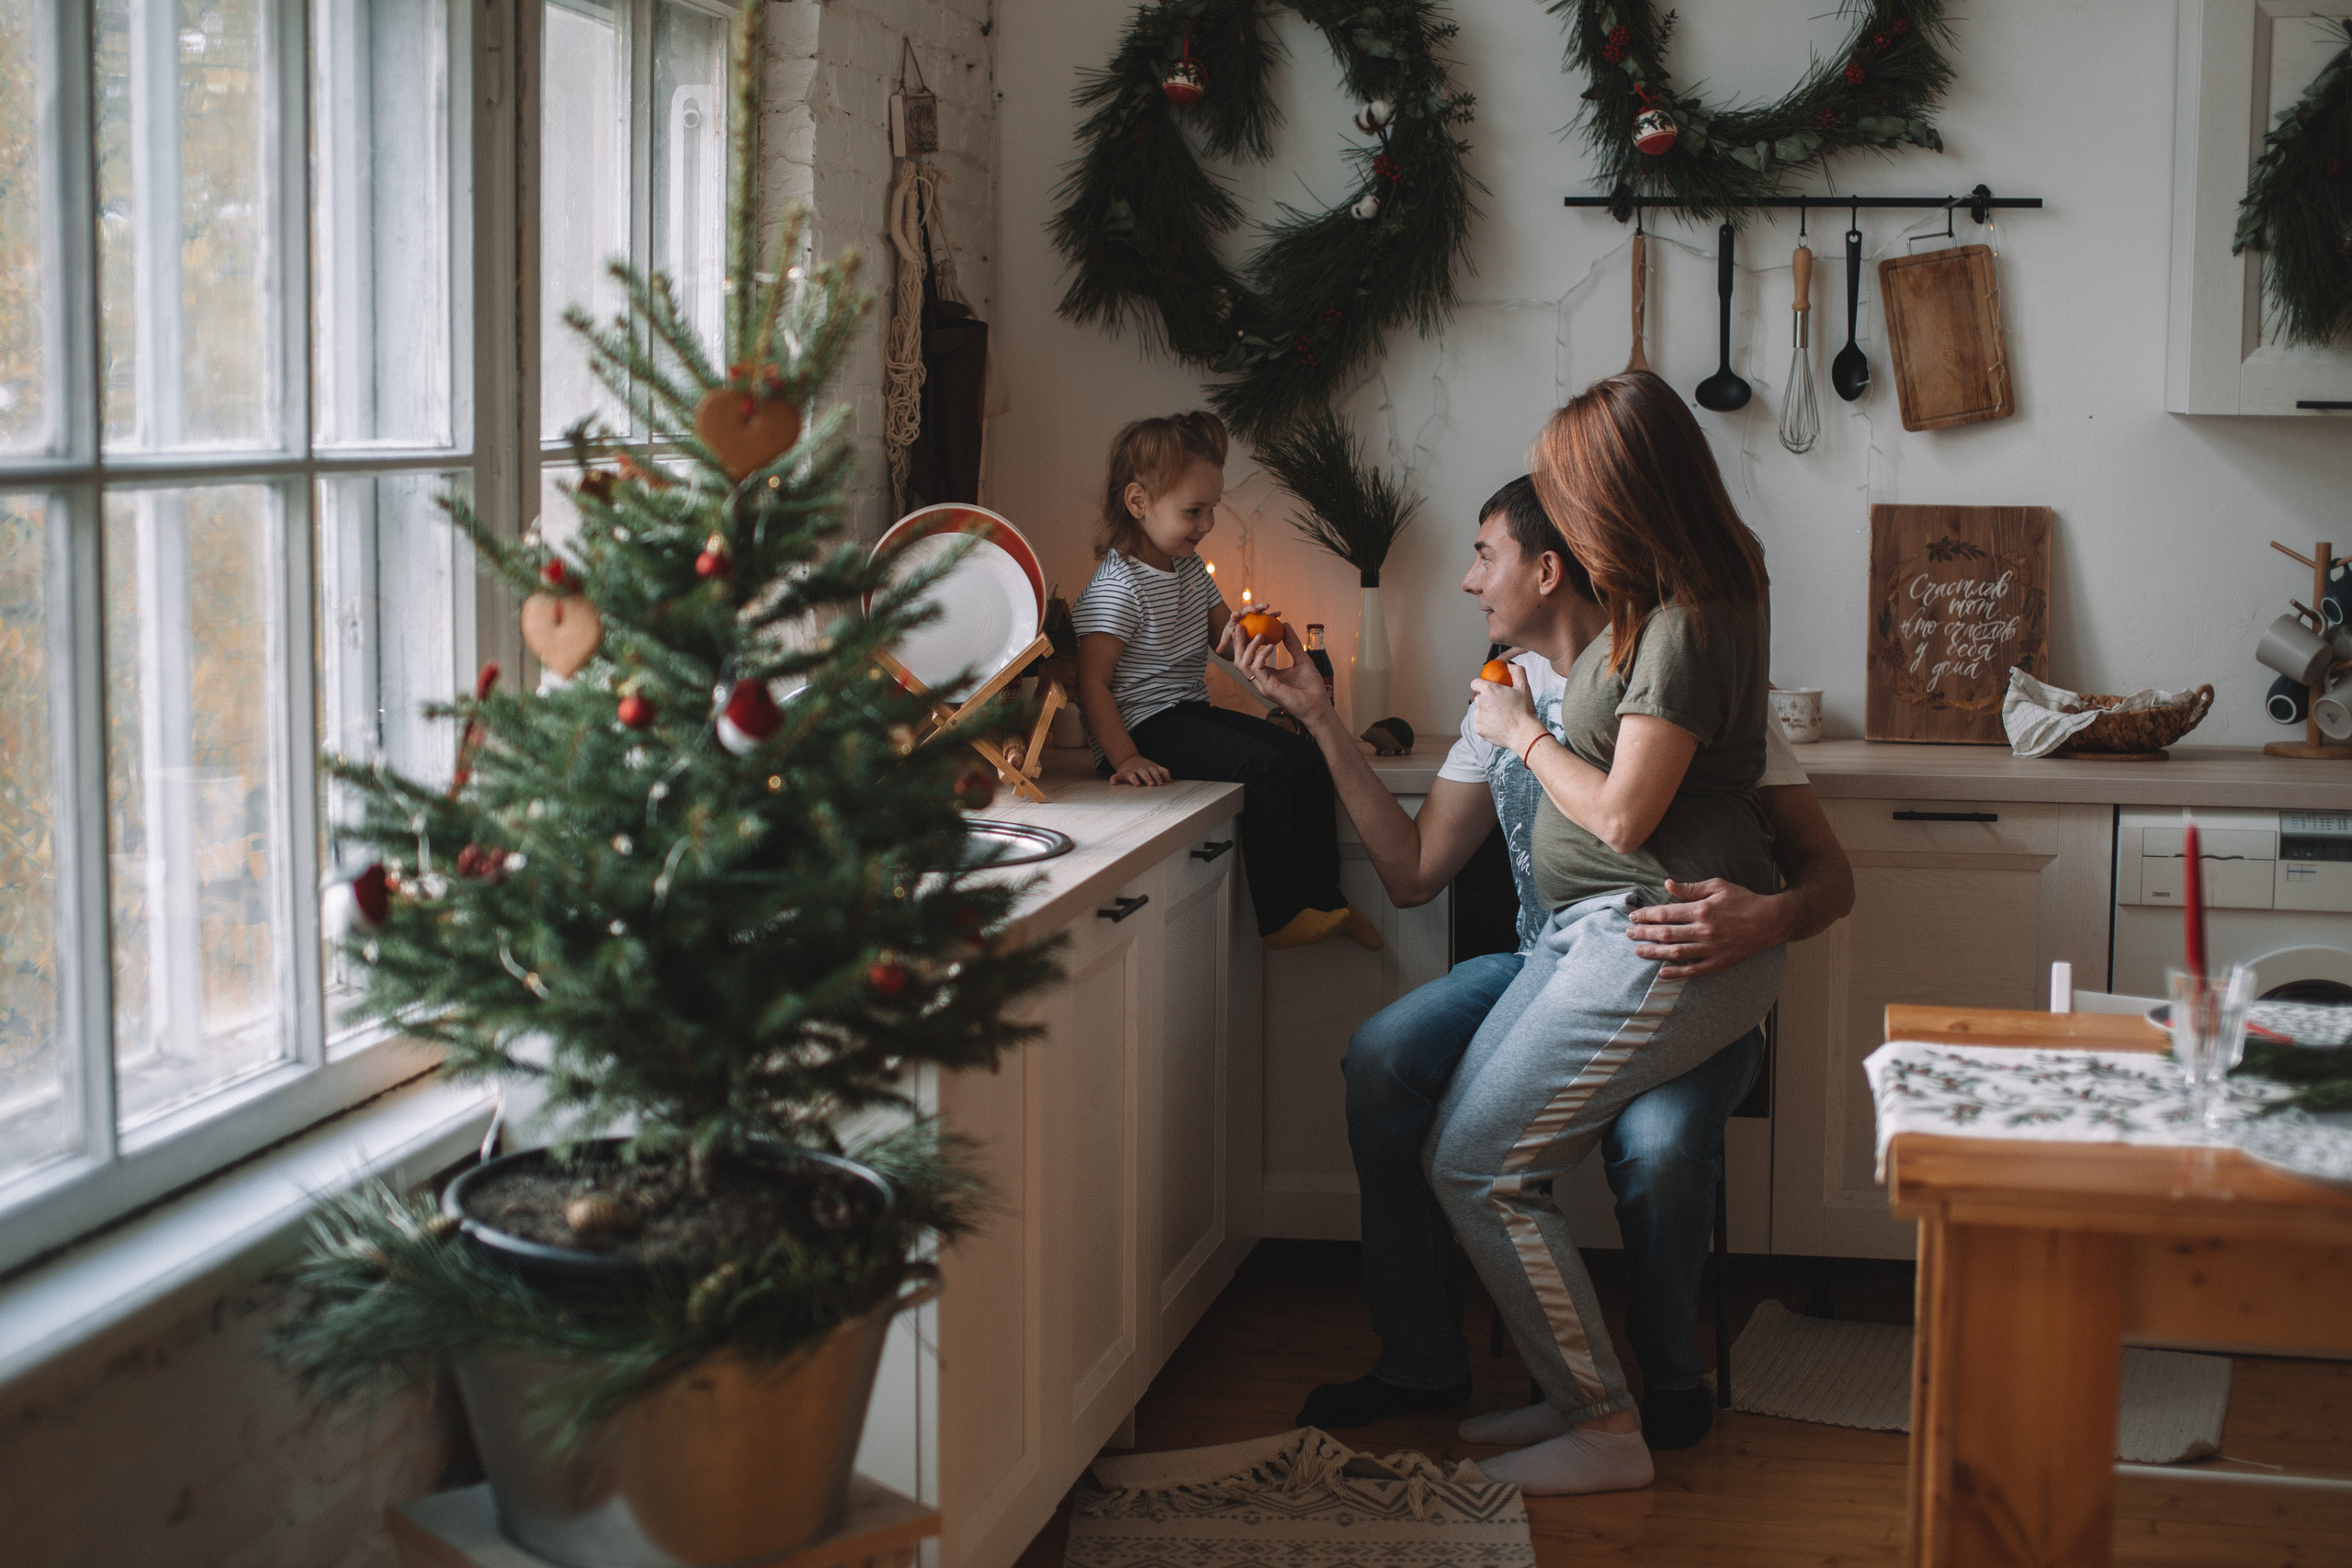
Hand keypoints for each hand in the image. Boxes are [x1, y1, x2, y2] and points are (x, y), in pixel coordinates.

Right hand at [1108, 754, 1170, 787]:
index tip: (1160, 783)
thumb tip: (1170, 780)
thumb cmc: (1144, 767)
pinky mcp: (1120, 774)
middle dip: (1148, 778)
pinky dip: (1114, 779)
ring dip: (1134, 779)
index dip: (1157, 776)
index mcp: (1147, 767)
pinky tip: (1113, 783)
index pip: (1153, 770)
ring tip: (1137, 785)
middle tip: (1152, 784)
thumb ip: (1163, 772)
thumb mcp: (1154, 767)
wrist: (1128, 759)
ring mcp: (1129, 771)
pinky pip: (1116, 776)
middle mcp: (1138, 768)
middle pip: (1143, 772)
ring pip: (1131, 774)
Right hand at [1222, 618, 1329, 722]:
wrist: (1319, 705)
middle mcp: (1261, 680)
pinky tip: (1271, 646)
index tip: (1246, 626)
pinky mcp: (1268, 688)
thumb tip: (1285, 625)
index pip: (1248, 657)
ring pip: (1243, 665)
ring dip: (1248, 647)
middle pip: (1240, 660)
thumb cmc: (1311, 687)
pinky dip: (1261, 655)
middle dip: (1238, 643)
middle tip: (1241, 626)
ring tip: (1260, 635)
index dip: (1244, 642)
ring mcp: (1263, 685)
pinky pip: (1257, 669)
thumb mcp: (1302, 659)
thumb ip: (1292, 643)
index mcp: (1267, 674)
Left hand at [1469, 664, 1542, 756]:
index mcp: (1489, 690)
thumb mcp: (1524, 687)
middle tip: (1500, 706)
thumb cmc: (1525, 710)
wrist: (1524, 734)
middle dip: (1486, 700)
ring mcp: (1478, 716)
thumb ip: (1517, 672)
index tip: (1487, 689)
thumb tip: (1509, 665)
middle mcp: (1480, 702)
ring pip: (1479, 711)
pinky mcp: (1478, 728)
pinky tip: (1498, 726)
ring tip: (1502, 718)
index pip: (1475, 683)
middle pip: (1478, 698)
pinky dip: (1487, 725)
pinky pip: (1480, 724)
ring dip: (1487, 713)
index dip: (1480, 685)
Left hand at [1628, 878, 1790, 977]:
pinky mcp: (1719, 962)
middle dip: (1644, 933)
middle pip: (1666, 934)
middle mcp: (1704, 931)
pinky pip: (1694, 970)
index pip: (1666, 913)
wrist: (1770, 921)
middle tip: (1628, 933)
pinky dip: (1677, 973)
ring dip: (1654, 952)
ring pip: (1675, 953)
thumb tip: (1667, 884)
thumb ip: (1691, 888)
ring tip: (1638, 950)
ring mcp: (1711, 949)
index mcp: (1702, 910)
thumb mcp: (1718, 886)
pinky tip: (1662, 972)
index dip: (1647, 916)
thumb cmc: (1743, 900)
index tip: (1634, 916)